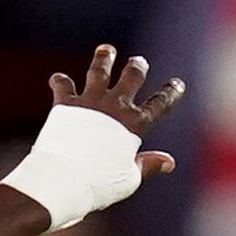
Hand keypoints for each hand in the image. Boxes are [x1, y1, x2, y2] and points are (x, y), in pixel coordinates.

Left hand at [49, 45, 184, 182]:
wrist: (65, 180)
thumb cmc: (100, 185)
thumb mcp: (130, 178)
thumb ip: (148, 165)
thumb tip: (169, 161)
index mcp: (135, 125)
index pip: (159, 104)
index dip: (171, 93)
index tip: (178, 84)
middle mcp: (115, 106)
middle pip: (132, 76)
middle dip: (137, 67)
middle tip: (138, 62)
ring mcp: (90, 102)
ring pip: (99, 70)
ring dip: (105, 58)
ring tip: (107, 50)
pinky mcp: (65, 104)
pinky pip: (63, 85)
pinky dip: (60, 82)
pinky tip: (58, 80)